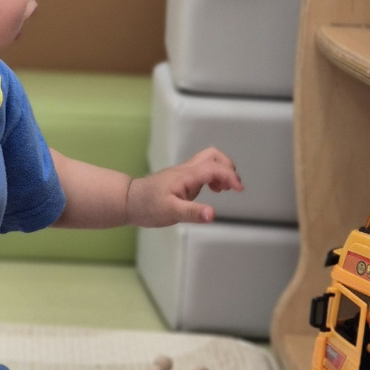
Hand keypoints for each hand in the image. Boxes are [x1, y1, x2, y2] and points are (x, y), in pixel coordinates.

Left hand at [127, 148, 242, 226]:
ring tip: (224, 190)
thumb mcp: (171, 212)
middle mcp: (186, 171)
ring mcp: (183, 174)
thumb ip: (193, 213)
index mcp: (186, 176)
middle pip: (213, 156)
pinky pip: (202, 171)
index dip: (230, 176)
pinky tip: (212, 190)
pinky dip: (213, 177)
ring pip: (208, 161)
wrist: (129, 201)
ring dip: (221, 171)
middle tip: (234, 186)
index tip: (239, 189)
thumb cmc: (146, 206)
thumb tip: (212, 214)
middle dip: (228, 167)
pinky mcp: (181, 180)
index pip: (214, 168)